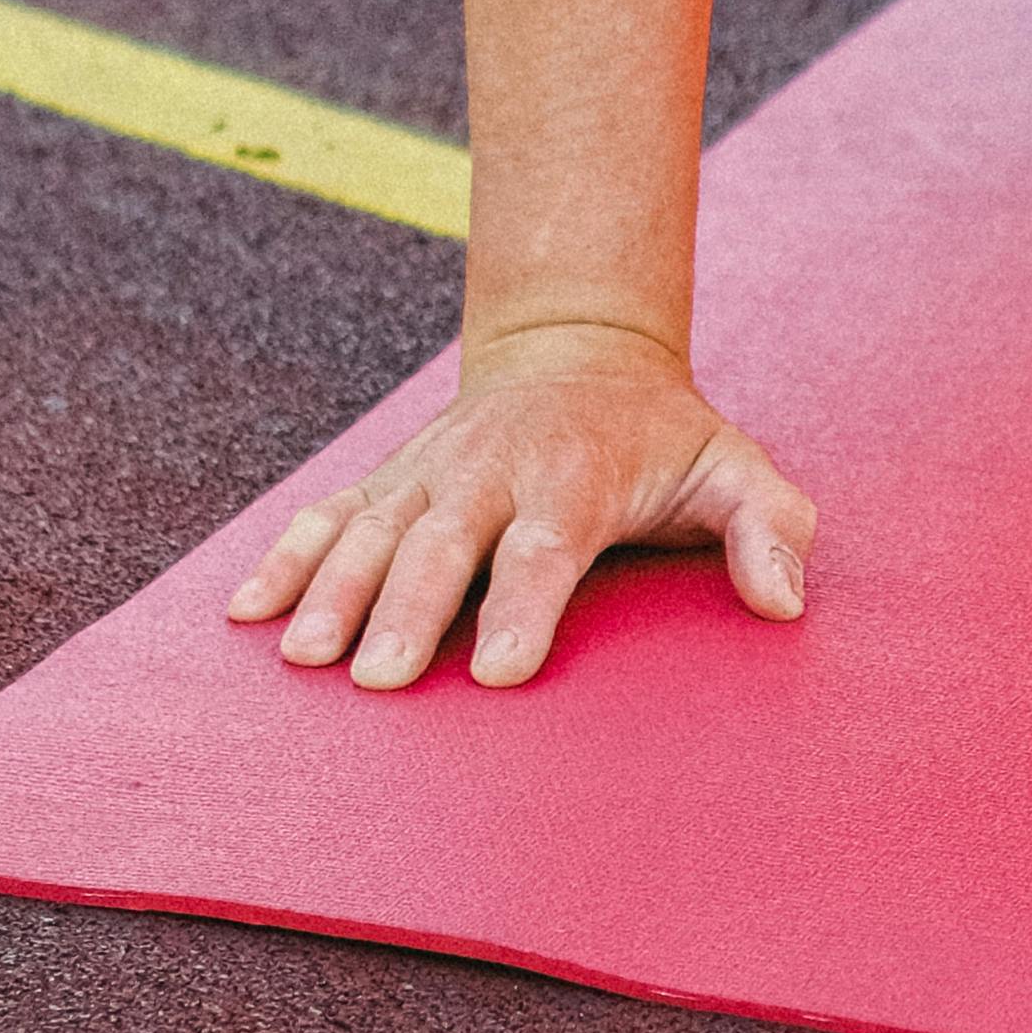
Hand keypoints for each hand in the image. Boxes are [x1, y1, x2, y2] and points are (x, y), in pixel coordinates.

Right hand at [224, 325, 814, 689]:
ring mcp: (431, 473)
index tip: (498, 673)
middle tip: (380, 680)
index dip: (522, 607)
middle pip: (442, 546)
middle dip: (406, 611)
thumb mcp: (735, 467)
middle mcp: (491, 470)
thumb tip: (786, 600)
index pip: (545, 547)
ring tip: (302, 658)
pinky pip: (326, 516)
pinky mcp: (389, 480)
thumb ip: (771, 528)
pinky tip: (244, 612)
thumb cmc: (663, 437)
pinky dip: (283, 558)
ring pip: (372, 531)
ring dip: (332, 592)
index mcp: (576, 476)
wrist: (579, 352)